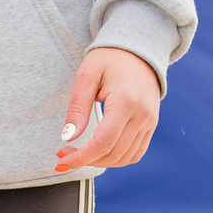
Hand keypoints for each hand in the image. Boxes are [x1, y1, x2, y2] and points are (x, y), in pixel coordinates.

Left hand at [55, 47, 161, 173]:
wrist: (138, 50)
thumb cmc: (109, 59)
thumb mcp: (87, 76)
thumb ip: (78, 107)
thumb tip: (68, 137)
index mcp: (125, 101)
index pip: (103, 142)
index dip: (81, 157)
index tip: (61, 159)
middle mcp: (142, 115)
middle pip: (112, 153)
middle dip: (85, 160)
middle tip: (64, 154)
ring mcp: (149, 122)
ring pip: (124, 158)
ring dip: (100, 162)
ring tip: (81, 153)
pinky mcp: (151, 126)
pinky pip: (135, 154)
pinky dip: (116, 159)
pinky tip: (100, 152)